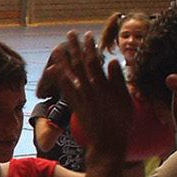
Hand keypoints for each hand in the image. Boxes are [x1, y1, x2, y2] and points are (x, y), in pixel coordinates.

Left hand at [55, 33, 134, 155]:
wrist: (106, 143)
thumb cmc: (121, 122)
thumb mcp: (125, 100)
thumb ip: (118, 80)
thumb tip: (113, 61)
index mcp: (102, 86)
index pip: (94, 62)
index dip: (90, 47)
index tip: (88, 35)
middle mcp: (88, 89)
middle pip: (79, 64)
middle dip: (75, 48)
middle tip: (70, 34)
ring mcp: (80, 97)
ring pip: (70, 75)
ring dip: (63, 60)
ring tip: (57, 47)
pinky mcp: (75, 105)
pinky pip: (64, 89)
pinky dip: (57, 78)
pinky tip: (51, 69)